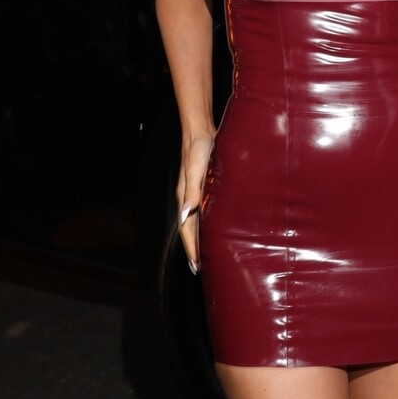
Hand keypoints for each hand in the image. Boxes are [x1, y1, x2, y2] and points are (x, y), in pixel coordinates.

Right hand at [176, 132, 213, 274]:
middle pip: (189, 229)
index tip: (195, 266)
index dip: (191, 248)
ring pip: (195, 221)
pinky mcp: (202, 186)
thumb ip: (192, 190)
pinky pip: (202, 212)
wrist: (200, 130)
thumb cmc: (199, 147)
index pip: (186, 229)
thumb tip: (186, 214)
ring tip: (204, 255)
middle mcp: (188, 198)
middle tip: (199, 268)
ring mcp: (194, 192)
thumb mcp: (196, 168)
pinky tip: (212, 228)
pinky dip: (205, 224)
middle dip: (193, 249)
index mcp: (185, 197)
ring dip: (199, 239)